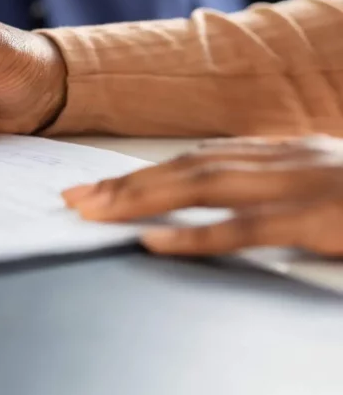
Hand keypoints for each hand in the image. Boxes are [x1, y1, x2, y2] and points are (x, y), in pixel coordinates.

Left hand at [63, 135, 342, 256]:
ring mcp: (304, 186)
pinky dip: (196, 234)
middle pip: (190, 166)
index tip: (101, 185)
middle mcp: (290, 160)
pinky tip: (154, 241)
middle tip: (77, 198)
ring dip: (143, 197)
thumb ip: (283, 191)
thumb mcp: (333, 189)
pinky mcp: (322, 219)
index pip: (202, 158)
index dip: (148, 171)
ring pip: (206, 186)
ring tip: (95, 211)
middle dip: (128, 182)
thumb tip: (232, 205)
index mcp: (290, 153)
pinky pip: (248, 227)